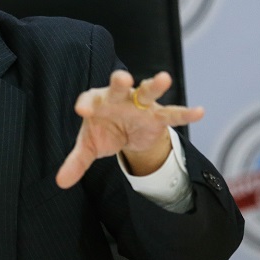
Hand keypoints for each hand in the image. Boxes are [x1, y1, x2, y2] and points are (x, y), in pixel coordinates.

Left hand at [55, 70, 204, 187]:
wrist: (127, 132)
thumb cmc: (104, 130)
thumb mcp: (90, 146)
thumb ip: (76, 162)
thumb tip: (60, 182)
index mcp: (98, 102)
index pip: (90, 99)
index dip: (86, 103)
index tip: (81, 110)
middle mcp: (119, 99)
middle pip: (119, 88)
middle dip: (120, 82)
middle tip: (122, 78)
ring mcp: (140, 106)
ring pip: (147, 92)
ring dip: (155, 85)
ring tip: (164, 78)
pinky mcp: (157, 117)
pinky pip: (172, 114)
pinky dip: (185, 114)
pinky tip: (199, 112)